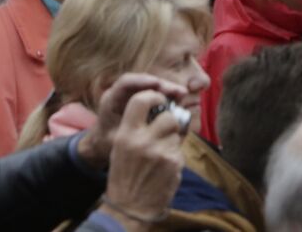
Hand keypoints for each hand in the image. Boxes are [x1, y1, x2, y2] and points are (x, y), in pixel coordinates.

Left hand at [77, 72, 188, 169]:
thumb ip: (126, 134)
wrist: (100, 143)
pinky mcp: (140, 99)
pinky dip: (165, 95)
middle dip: (161, 84)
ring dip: (166, 89)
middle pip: (143, 81)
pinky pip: (154, 93)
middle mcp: (121, 93)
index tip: (157, 84)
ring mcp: (131, 95)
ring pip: (151, 86)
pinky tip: (178, 100)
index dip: (142, 80)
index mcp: (111, 99)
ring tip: (181, 94)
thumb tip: (147, 131)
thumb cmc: (105, 143)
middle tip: (178, 90)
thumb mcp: (113, 141)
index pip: (125, 82)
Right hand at [96, 88, 185, 230]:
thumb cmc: (125, 174)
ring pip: (176, 133)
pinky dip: (175, 155)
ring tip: (160, 152)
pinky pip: (180, 149)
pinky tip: (164, 166)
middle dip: (169, 120)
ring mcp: (161, 153)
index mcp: (126, 134)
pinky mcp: (174, 164)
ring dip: (172, 139)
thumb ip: (136, 126)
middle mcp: (143, 141)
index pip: (141, 100)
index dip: (154, 95)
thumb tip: (160, 106)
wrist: (130, 207)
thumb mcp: (121, 146)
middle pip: (168, 116)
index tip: (159, 99)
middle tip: (163, 129)